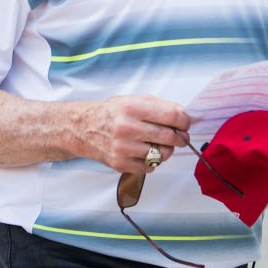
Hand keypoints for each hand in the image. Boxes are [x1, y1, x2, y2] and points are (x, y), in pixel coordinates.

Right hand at [76, 95, 190, 174]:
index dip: (184, 121)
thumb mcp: (133, 100)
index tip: (185, 123)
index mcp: (132, 107)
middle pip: (170, 137)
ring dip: (166, 150)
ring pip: (162, 154)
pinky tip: (144, 152)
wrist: (83, 128)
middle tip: (179, 137)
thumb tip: (184, 118)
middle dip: (180, 138)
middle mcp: (127, 127)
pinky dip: (152, 161)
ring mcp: (123, 148)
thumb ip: (158, 106)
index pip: (172, 115)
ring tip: (158, 143)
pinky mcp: (120, 163)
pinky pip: (150, 167)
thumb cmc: (111, 113)